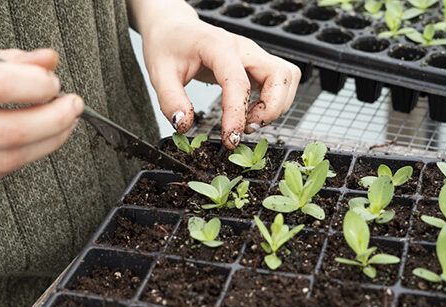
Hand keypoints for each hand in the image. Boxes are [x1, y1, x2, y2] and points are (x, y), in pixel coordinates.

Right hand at [0, 48, 82, 195]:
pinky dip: (23, 158)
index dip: (36, 85)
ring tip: (61, 125)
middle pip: (10, 132)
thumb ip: (8, 60)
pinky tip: (31, 142)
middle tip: (72, 108)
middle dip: (55, 120)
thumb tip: (49, 62)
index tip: (55, 83)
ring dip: (48, 142)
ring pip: (9, 160)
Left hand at [142, 19, 299, 148]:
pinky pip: (280, 81)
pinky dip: (274, 101)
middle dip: (271, 109)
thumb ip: (170, 100)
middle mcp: (243, 48)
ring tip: (250, 122)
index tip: (230, 138)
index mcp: (218, 46)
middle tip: (247, 128)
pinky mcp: (256, 64)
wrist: (173, 28)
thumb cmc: (168, 46)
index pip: (238, 82)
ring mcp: (253, 54)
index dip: (237, 114)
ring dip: (276, 105)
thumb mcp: (159, 73)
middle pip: (280, 75)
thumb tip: (184, 125)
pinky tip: (251, 113)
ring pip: (287, 77)